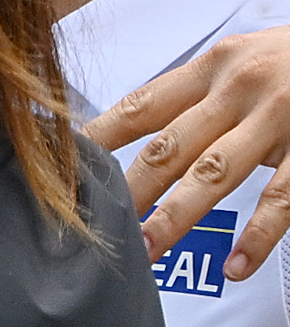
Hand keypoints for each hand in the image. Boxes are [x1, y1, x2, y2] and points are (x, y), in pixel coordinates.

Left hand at [88, 24, 289, 277]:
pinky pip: (283, 197)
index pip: (140, 107)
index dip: (96, 141)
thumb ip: (196, 96)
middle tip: (92, 229)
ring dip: (175, 218)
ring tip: (146, 253)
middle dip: (126, 192)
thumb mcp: (242, 61)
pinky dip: (259, 236)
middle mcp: (240, 89)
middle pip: (167, 147)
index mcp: (214, 67)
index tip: (60, 173)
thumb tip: (131, 134)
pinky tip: (237, 265)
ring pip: (214, 174)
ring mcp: (280, 118)